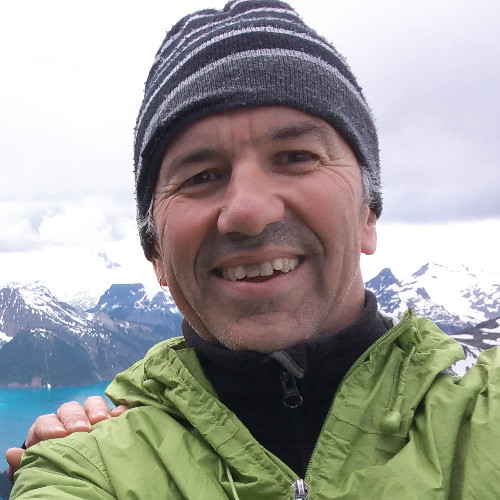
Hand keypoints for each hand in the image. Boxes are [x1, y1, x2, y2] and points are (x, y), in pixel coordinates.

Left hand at [6, 396, 128, 480]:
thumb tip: (11, 453)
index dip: (51, 426)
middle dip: (75, 417)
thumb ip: (28, 462)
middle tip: (82, 430)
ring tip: (103, 422)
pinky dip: (120, 411)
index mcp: (47, 433)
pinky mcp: (113, 423)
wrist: (77, 483)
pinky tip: (122, 416)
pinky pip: (117, 410)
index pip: (45, 422)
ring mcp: (92, 421)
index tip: (59, 435)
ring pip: (93, 404)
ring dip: (97, 410)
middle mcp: (69, 422)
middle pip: (70, 409)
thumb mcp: (39, 471)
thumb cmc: (57, 473)